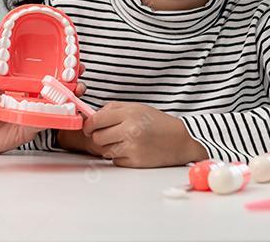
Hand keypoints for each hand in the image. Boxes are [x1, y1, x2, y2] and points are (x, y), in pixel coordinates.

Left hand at [0, 60, 87, 153]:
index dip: (59, 65)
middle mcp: (30, 96)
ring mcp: (32, 112)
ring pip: (55, 105)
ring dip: (68, 100)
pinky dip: (55, 119)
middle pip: (56, 88)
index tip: (72, 60)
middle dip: (71, 83)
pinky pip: (45, 123)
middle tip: (78, 80)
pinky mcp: (30, 128)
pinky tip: (62, 114)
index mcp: (21, 81)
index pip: (43, 71)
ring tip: (76, 95)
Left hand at [79, 102, 205, 167]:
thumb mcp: (136, 108)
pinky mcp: (136, 162)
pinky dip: (118, 156)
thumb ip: (112, 110)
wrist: (181, 139)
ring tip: (120, 141)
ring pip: (104, 151)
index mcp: (129, 114)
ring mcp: (132, 148)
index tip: (89, 127)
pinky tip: (130, 150)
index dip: (88, 125)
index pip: (96, 120)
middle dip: (98, 136)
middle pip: (97, 138)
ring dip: (108, 147)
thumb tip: (91, 117)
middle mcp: (129, 130)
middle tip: (106, 134)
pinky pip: (115, 161)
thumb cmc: (157, 122)